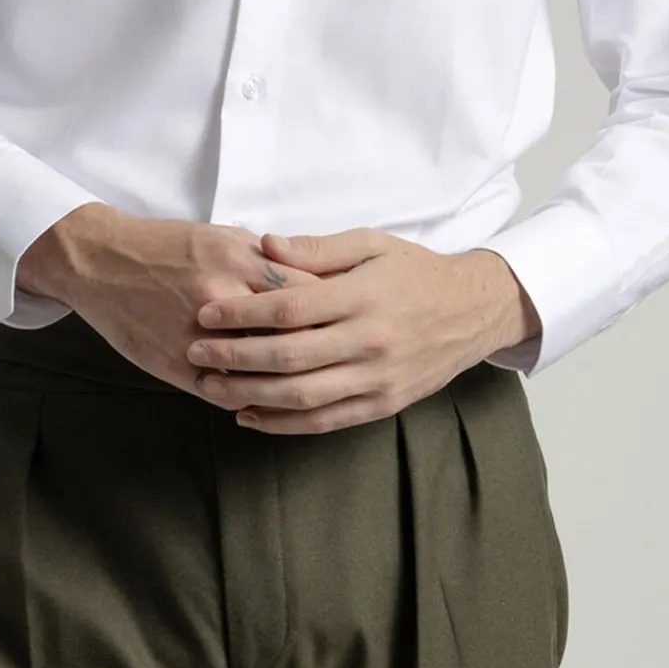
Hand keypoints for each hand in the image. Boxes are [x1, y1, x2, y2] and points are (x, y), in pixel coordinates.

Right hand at [25, 209, 336, 403]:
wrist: (102, 262)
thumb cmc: (168, 245)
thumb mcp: (222, 236)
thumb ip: (266, 260)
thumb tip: (312, 278)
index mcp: (239, 261)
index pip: (305, 295)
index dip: (333, 313)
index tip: (350, 324)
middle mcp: (222, 298)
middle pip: (288, 335)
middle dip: (319, 351)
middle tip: (341, 361)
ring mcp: (197, 335)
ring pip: (259, 371)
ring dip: (286, 382)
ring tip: (310, 385)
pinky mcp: (175, 364)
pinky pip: (224, 392)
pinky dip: (250, 399)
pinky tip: (266, 402)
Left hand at [183, 228, 528, 433]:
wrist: (473, 311)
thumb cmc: (414, 271)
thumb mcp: (372, 243)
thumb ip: (318, 248)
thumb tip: (265, 244)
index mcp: (363, 296)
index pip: (291, 308)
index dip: (243, 312)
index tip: (206, 312)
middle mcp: (370, 341)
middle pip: (289, 356)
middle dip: (234, 356)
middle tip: (195, 351)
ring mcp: (377, 379)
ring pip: (302, 397)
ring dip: (249, 394)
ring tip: (210, 386)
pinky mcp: (382, 405)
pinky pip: (325, 421)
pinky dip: (283, 424)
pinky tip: (249, 416)